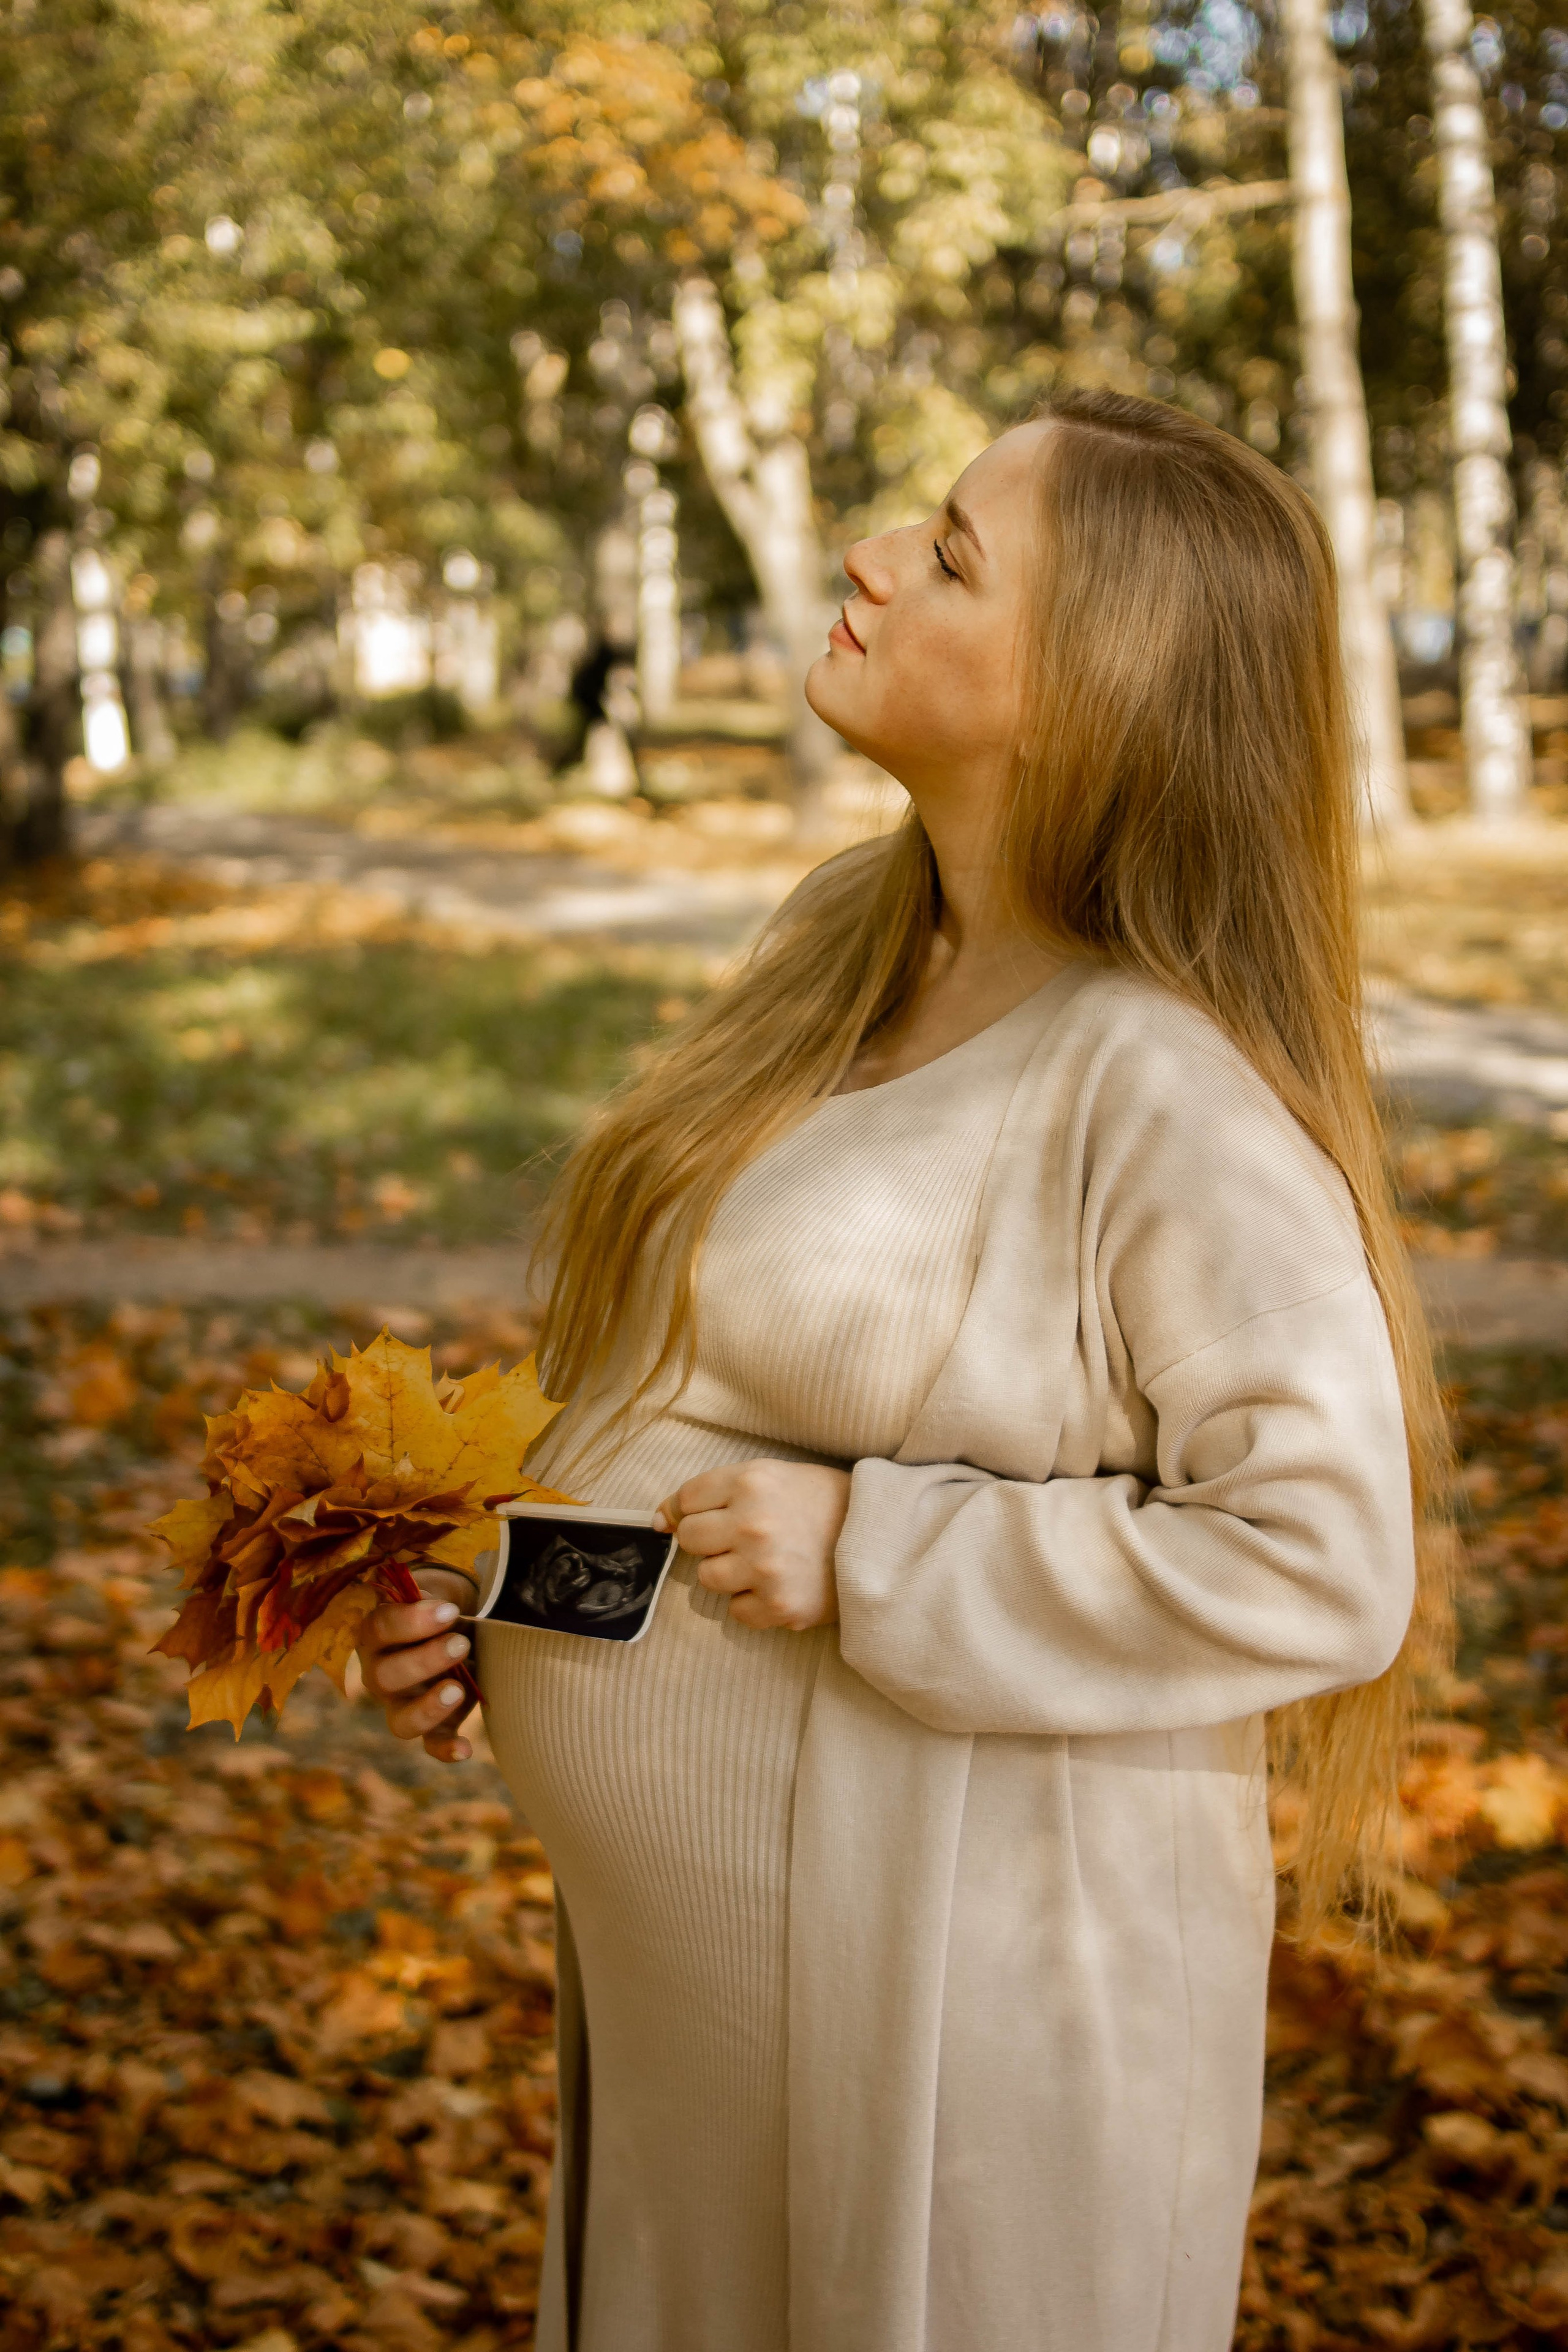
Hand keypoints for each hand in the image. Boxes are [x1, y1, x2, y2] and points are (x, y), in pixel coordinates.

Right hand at [357, 1568, 478, 1762]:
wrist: (456, 1632)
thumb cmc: (441, 1612)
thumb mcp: (434, 1598)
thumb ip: (432, 1600)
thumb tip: (437, 1602)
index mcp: (377, 1636)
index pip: (381, 1629)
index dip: (412, 1622)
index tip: (449, 1611)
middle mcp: (381, 1675)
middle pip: (386, 1677)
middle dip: (425, 1661)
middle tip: (461, 1644)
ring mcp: (402, 1705)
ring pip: (401, 1721)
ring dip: (429, 1708)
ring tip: (459, 1690)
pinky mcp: (430, 1727)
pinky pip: (431, 1745)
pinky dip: (446, 1750)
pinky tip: (465, 1749)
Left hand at [653, 1461, 850, 1632]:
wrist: (884, 1539)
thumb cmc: (825, 1503)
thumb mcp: (773, 1476)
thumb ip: (716, 1491)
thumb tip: (658, 1521)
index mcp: (752, 1481)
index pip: (687, 1499)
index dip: (695, 1510)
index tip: (711, 1517)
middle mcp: (753, 1522)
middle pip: (690, 1539)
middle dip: (711, 1541)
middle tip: (745, 1540)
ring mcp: (765, 1568)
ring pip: (707, 1578)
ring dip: (730, 1574)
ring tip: (765, 1564)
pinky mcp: (779, 1606)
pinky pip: (736, 1612)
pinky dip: (754, 1604)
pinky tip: (781, 1586)